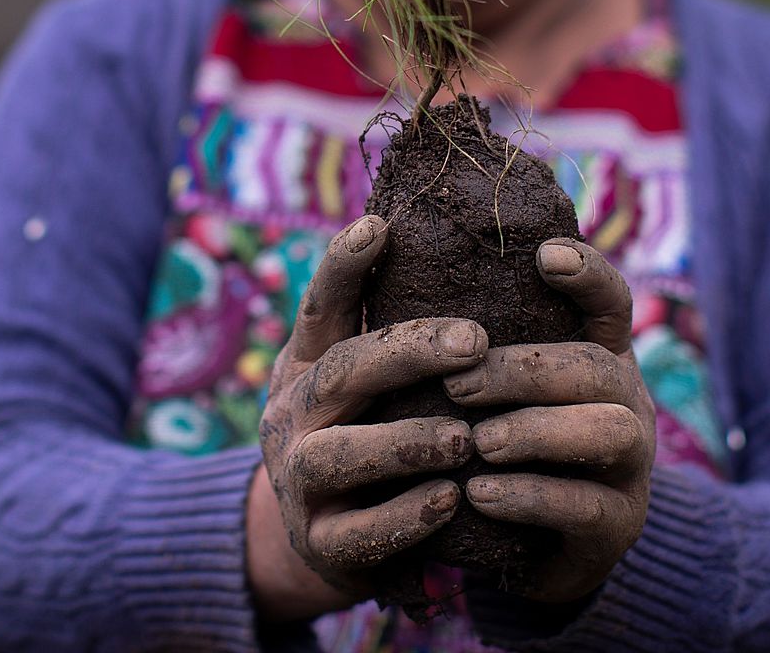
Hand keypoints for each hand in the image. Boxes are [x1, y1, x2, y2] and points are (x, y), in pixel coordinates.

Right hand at [248, 214, 489, 620]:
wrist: (330, 541)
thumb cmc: (368, 434)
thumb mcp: (364, 380)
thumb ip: (395, 331)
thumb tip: (451, 246)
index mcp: (307, 364)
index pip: (321, 307)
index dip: (343, 266)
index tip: (378, 226)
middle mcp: (293, 414)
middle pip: (342, 371)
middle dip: (409, 352)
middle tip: (476, 341)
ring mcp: (298, 480)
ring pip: (342, 454)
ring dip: (406, 441)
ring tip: (465, 437)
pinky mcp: (319, 543)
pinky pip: (360, 532)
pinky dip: (405, 516)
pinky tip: (449, 500)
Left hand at [442, 237, 654, 602]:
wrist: (537, 546)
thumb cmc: (505, 442)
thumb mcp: (500, 389)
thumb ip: (478, 342)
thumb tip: (392, 251)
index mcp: (601, 355)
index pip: (610, 301)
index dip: (588, 273)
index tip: (544, 254)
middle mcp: (628, 402)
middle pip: (598, 366)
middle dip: (526, 370)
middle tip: (459, 384)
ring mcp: (632, 466)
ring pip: (609, 432)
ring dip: (537, 432)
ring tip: (479, 442)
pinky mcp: (617, 526)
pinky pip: (585, 506)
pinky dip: (529, 496)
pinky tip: (478, 494)